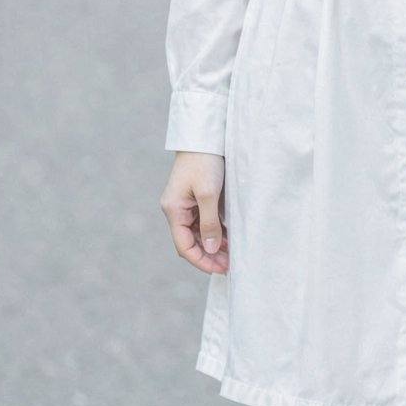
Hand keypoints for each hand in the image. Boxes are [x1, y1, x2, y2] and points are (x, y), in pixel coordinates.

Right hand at [160, 151, 228, 274]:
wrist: (205, 136)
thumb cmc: (204, 161)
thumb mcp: (209, 194)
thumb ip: (209, 224)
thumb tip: (210, 250)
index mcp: (173, 210)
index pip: (184, 246)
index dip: (201, 261)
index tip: (220, 269)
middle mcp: (176, 210)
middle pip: (191, 242)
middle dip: (209, 255)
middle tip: (229, 265)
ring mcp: (185, 204)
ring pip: (198, 233)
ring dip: (213, 245)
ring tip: (232, 254)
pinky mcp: (195, 198)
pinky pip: (203, 221)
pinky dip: (215, 231)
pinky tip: (229, 238)